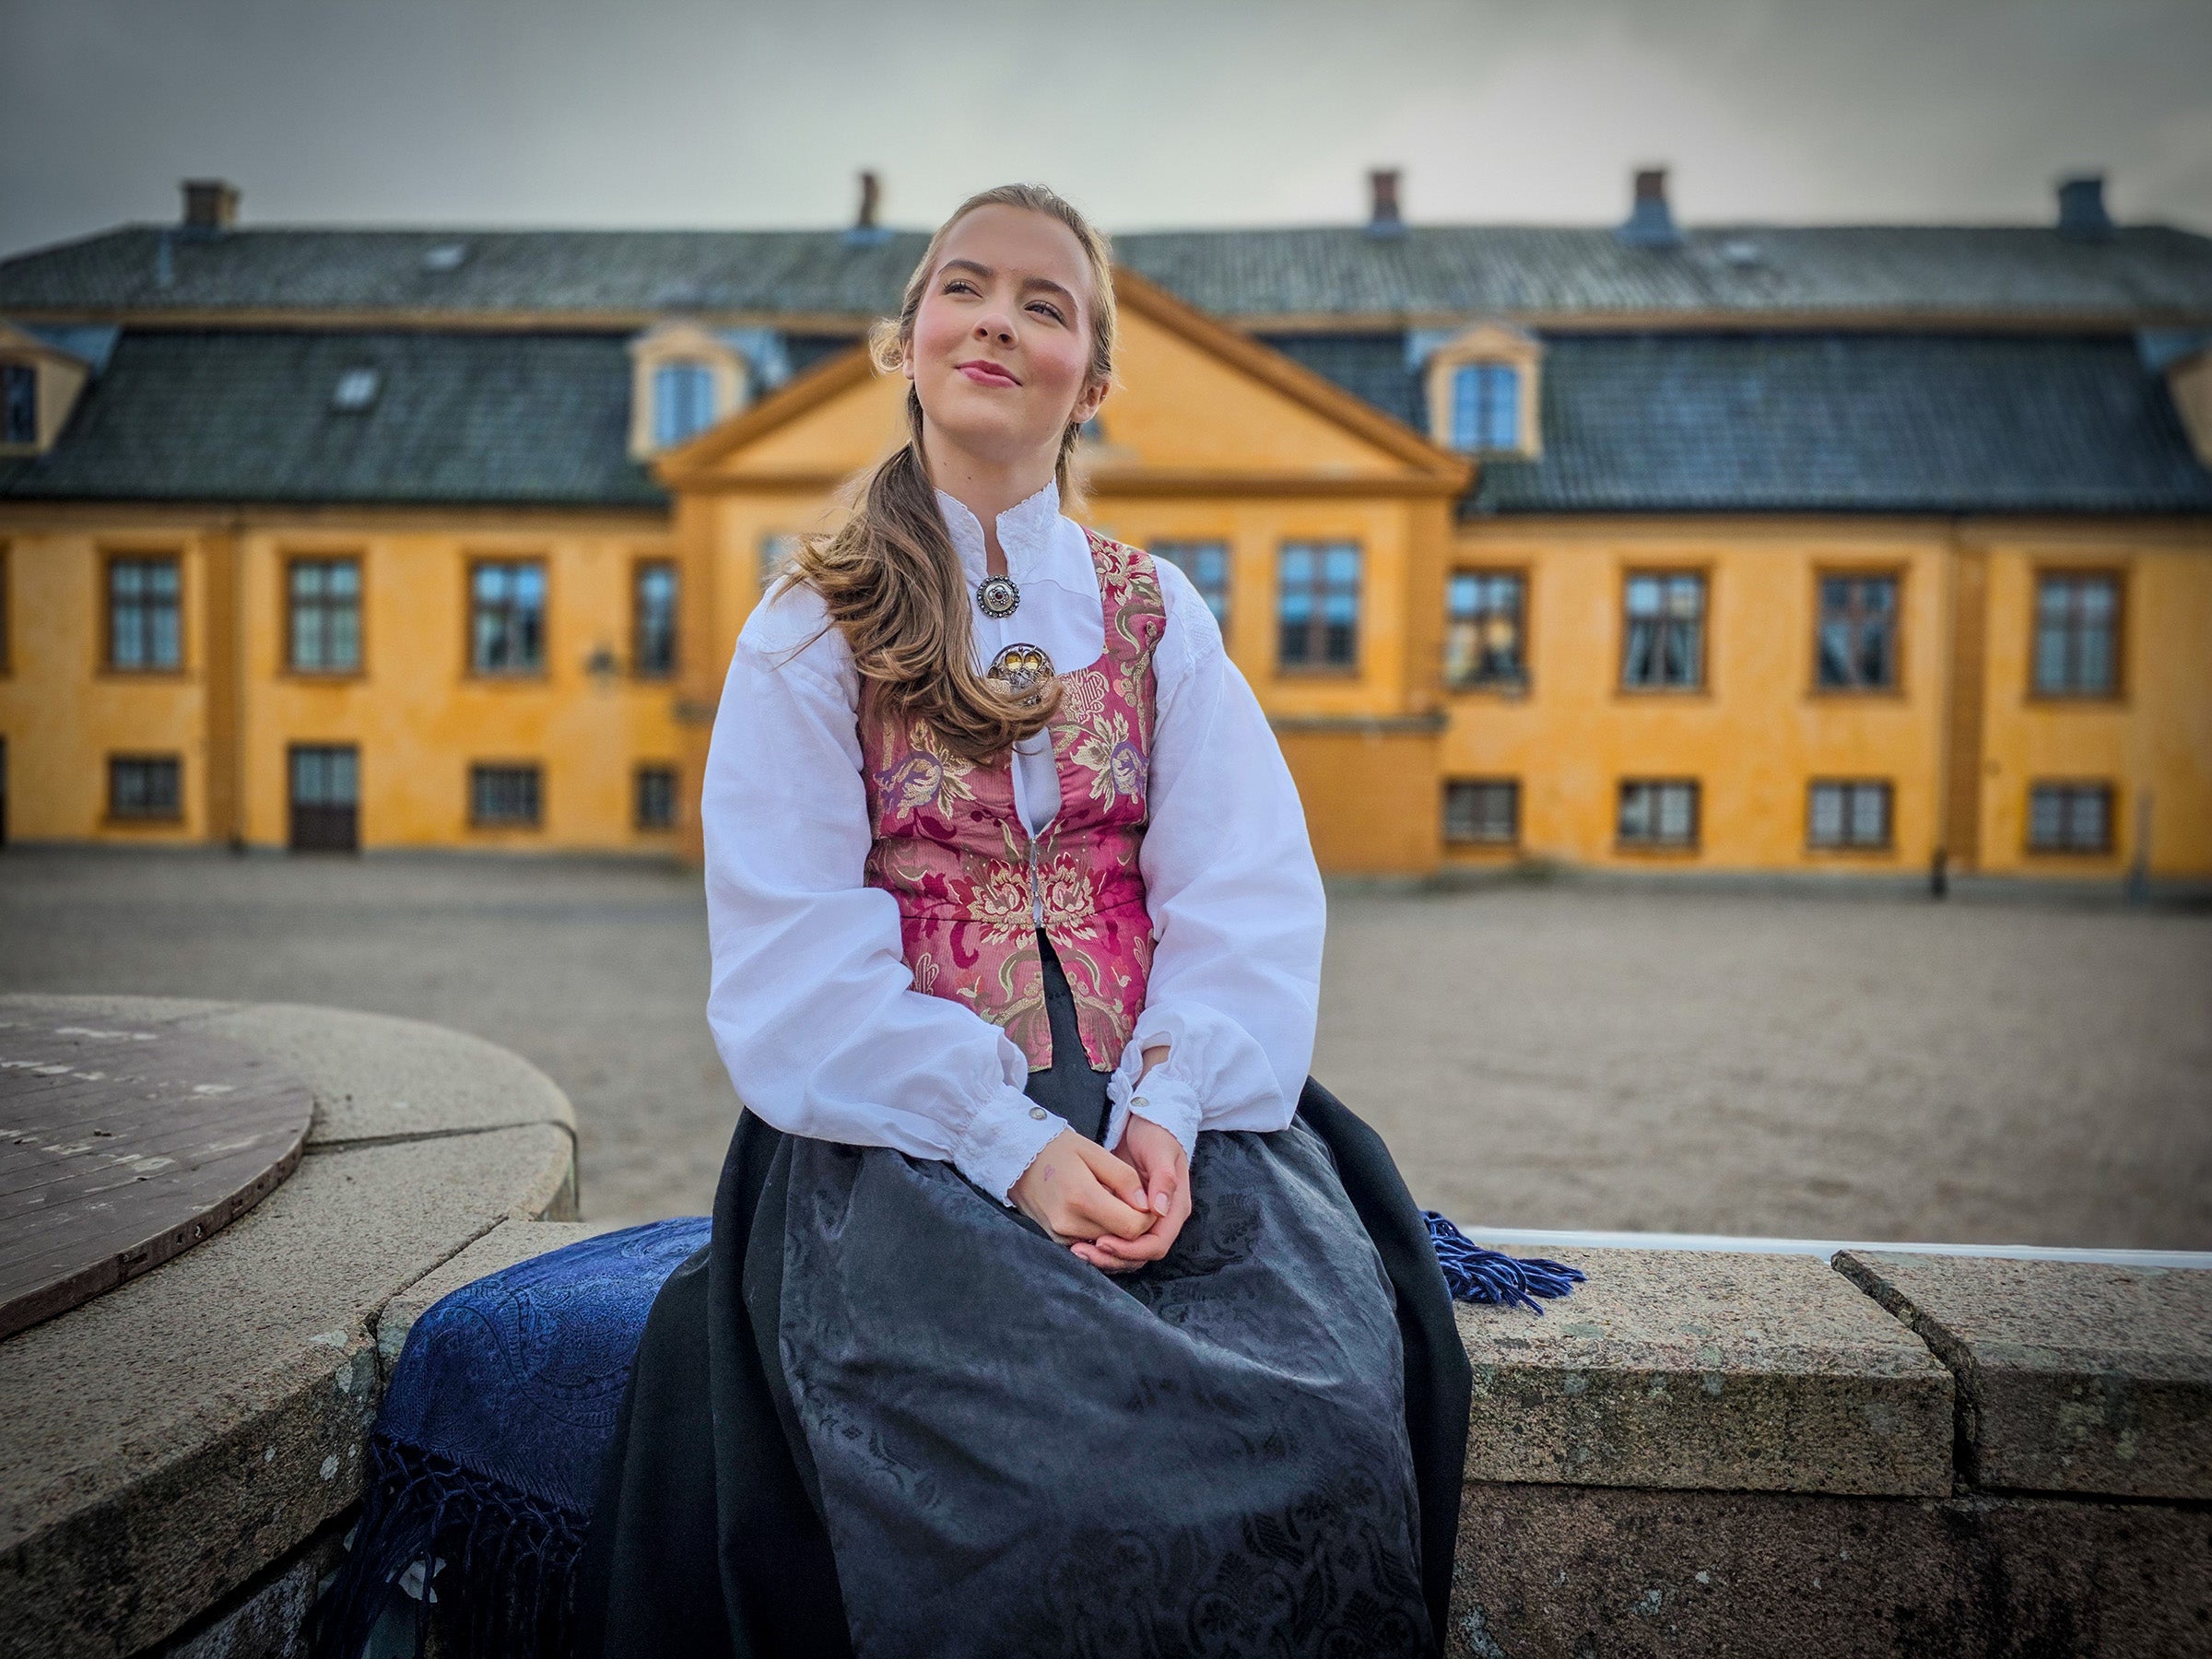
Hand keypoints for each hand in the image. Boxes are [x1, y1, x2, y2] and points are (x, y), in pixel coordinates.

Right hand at [1010, 1129, 1153, 1245]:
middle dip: (1134, 1223)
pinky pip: (1091, 1246)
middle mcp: (1069, 1224)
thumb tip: (1148, 1206)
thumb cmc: (1057, 1149)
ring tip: (1112, 1202)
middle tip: (1132, 1200)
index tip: (1147, 1201)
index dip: (1147, 1217)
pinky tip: (1098, 1212)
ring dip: (1117, 1229)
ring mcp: (1061, 1236)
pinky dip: (1101, 1234)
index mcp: (1082, 1198)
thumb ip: (1125, 1179)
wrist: (1018, 1157)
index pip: (1132, 1227)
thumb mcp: (1094, 1152)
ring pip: (1107, 1245)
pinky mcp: (1056, 1241)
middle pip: (1121, 1239)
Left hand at [1072, 1113, 1190, 1273]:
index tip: (1104, 1242)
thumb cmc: (1156, 1134)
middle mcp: (1162, 1220)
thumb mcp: (1161, 1150)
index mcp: (1175, 1208)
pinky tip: (1080, 1241)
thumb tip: (1159, 1209)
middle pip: (1141, 1254)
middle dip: (1114, 1257)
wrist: (1146, 1123)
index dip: (1131, 1249)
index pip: (1157, 1244)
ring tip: (1078, 1251)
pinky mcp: (1128, 1215)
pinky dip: (1101, 1246)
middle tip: (1084, 1252)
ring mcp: (1146, 1220)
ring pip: (1129, 1253)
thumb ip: (1163, 1179)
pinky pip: (1118, 1240)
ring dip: (1105, 1256)